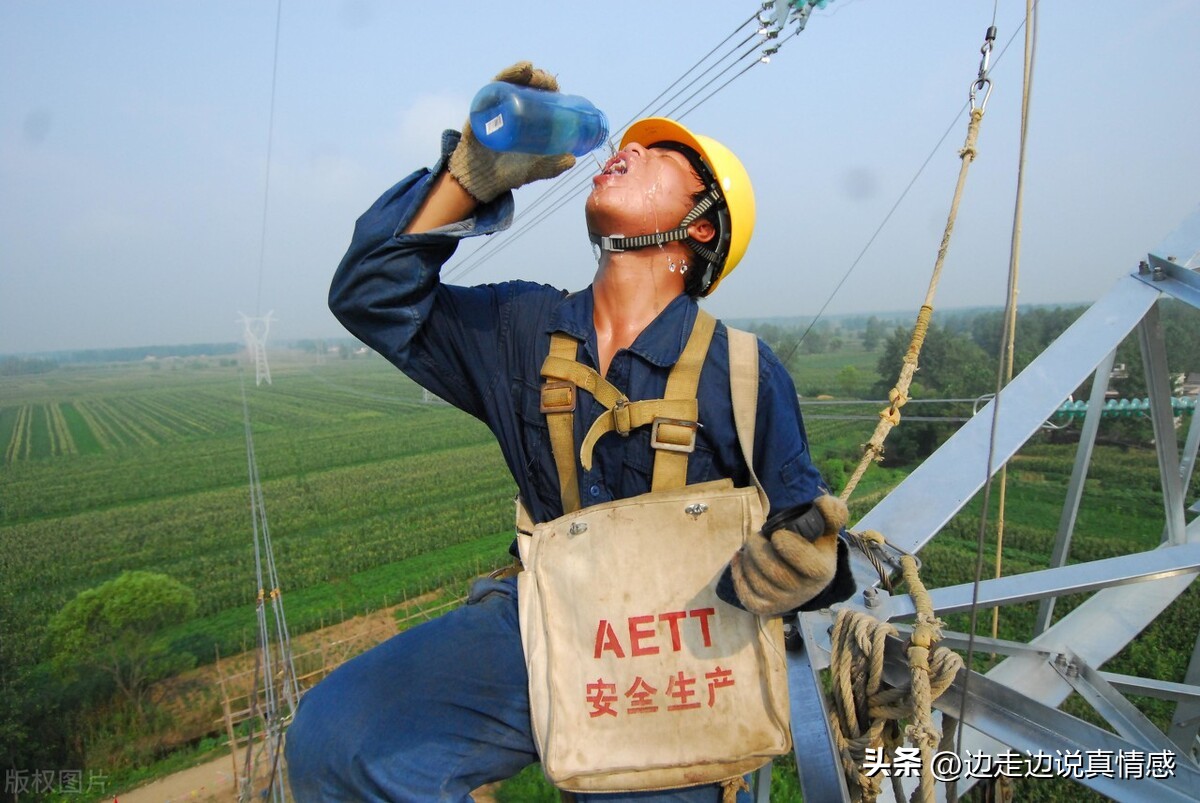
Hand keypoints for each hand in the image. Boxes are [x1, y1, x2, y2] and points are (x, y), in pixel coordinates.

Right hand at [448, 61, 576, 202]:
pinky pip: (492, 87)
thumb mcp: (535, 169)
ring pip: (510, 83)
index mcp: (525, 119)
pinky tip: (518, 72)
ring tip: (532, 72)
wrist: (483, 182)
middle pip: (526, 87)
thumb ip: (552, 165)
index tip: (557, 90)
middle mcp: (510, 109)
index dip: (549, 90)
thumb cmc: (509, 171)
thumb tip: (572, 159)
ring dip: (523, 73)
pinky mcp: (481, 108)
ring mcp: (495, 107)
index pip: (539, 98)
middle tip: (548, 84)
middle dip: (539, 80)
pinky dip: (505, 76)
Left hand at [728, 494, 847, 615]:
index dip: (784, 543)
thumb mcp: (826, 526)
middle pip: (774, 571)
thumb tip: (824, 504)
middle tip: (757, 537)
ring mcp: (784, 601)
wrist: (806, 570)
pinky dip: (739, 575)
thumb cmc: (814, 544)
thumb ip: (831, 511)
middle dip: (758, 549)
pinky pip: (747, 597)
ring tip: (751, 547)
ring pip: (757, 582)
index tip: (777, 534)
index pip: (801, 560)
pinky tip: (740, 559)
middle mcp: (804, 590)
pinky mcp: (766, 608)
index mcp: (821, 570)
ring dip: (748, 559)